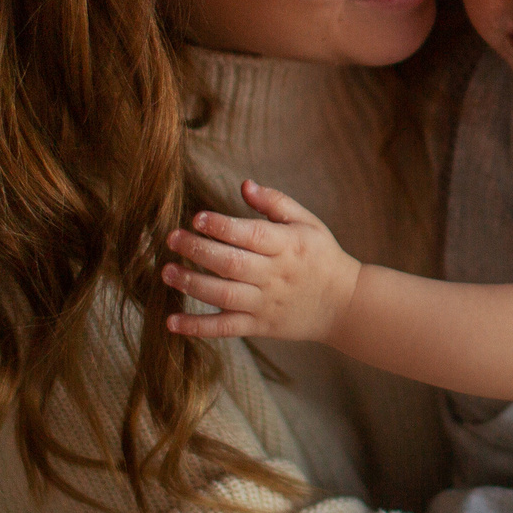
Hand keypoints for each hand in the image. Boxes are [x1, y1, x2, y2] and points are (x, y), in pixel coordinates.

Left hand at [162, 180, 361, 341]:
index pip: (251, 235)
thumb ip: (275, 202)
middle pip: (231, 264)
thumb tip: (243, 184)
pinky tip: (172, 322)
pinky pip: (225, 328)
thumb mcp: (308, 223)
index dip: (222, 226)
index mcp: (287, 245)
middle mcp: (275, 275)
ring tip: (167, 272)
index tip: (197, 217)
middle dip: (198, 250)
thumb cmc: (321, 256)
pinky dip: (198, 327)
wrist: (345, 305)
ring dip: (192, 284)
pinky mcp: (259, 326)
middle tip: (172, 238)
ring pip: (225, 295)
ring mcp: (265, 303)